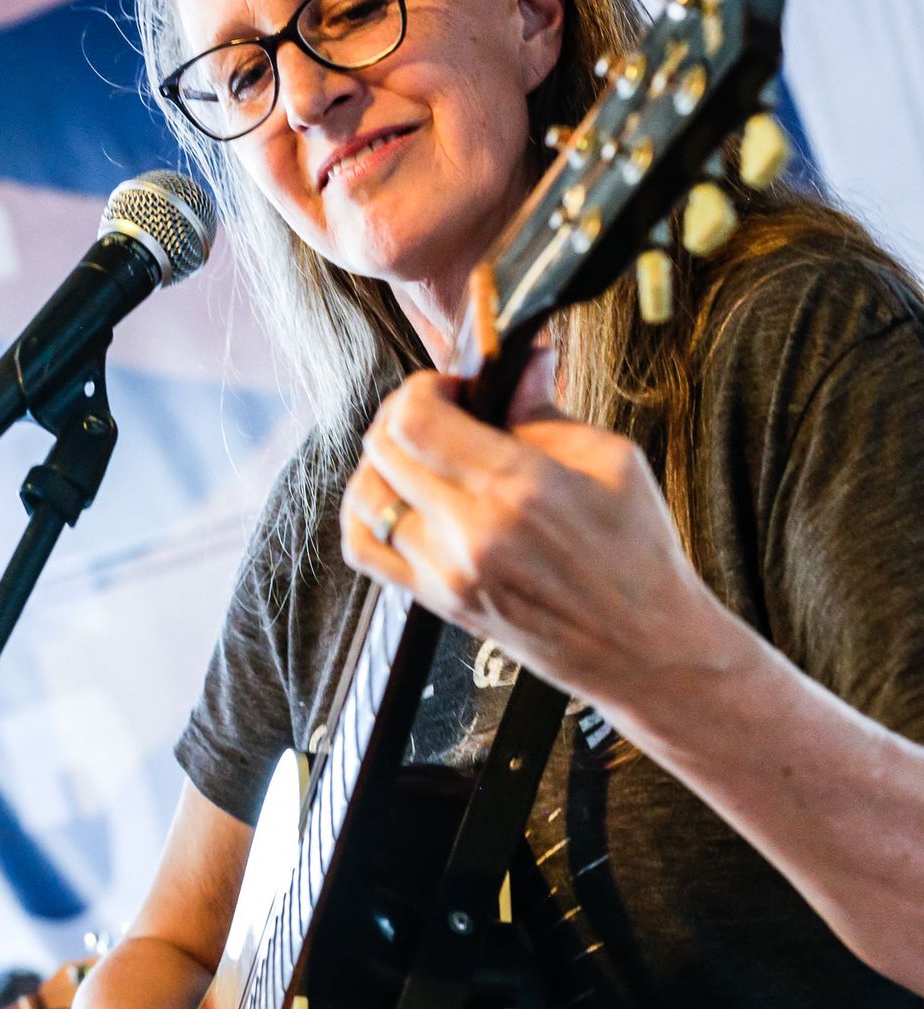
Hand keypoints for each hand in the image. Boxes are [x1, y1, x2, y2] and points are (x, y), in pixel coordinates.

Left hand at [341, 363, 722, 723]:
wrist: (643, 649)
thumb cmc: (638, 555)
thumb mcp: (612, 462)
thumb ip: (545, 410)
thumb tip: (521, 359)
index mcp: (516, 489)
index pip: (415, 419)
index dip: (423, 387)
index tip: (454, 387)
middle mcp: (469, 534)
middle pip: (383, 449)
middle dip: (403, 413)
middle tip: (440, 411)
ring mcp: (445, 573)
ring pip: (364, 497)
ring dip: (382, 462)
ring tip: (421, 454)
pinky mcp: (437, 602)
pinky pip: (365, 549)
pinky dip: (367, 513)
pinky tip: (401, 498)